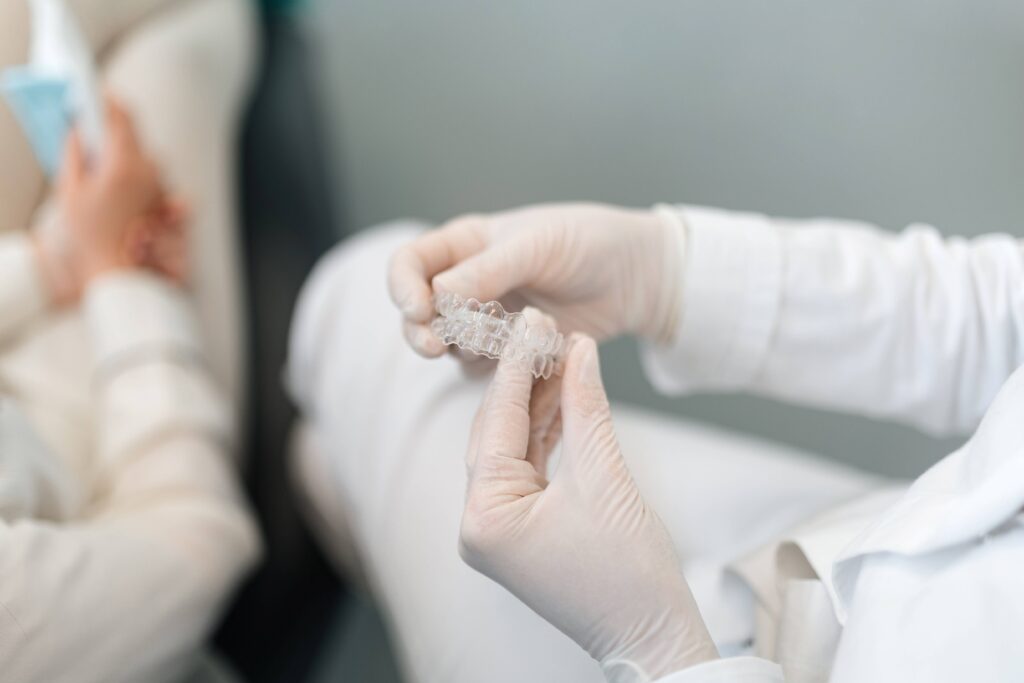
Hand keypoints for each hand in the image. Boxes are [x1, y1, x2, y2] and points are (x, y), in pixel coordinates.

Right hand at [33, 96, 187, 304]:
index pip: (121, 118)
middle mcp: (149, 171)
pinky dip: (135, 172)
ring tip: (102, 162)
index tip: (96, 93)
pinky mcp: (165, 197)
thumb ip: (74, 154)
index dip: (108, 102)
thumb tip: (76, 130)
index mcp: (124, 164)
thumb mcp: (70, 190)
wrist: (118, 270)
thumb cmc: (90, 234)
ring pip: (144, 155)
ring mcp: (160, 184)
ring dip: (125, 153)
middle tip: (91, 126)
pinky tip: (118, 183)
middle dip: (114, 130)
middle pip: (134, 136)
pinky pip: (150, 174)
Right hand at [388, 203, 683, 356]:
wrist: (636, 276)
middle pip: (417, 313)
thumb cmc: (588, 243)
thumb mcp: (538, 245)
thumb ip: (488, 270)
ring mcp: (487, 319)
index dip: (403, 288)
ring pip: (447, 345)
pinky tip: (519, 363)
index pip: (409, 264)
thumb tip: (438, 294)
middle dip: (419, 331)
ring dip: (458, 351)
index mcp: (465, 244)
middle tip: (435, 347)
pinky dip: (492, 371)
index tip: (420, 309)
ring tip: (489, 349)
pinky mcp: (511, 352)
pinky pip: (484, 370)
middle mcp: (467, 282)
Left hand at [459, 323, 717, 681]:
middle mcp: (478, 523)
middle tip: (546, 330)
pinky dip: (546, 433)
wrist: (652, 635)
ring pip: (513, 446)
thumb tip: (577, 349)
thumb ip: (585, 405)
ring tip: (561, 352)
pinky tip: (564, 393)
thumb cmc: (629, 573)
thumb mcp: (605, 476)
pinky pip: (528, 467)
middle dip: (524, 379)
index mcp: (483, 516)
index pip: (498, 422)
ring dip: (538, 402)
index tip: (535, 321)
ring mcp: (498, 528)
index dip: (518, 365)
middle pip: (497, 431)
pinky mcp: (521, 528)